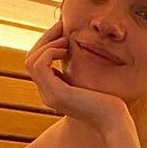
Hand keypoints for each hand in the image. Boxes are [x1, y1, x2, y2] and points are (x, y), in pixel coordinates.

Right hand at [25, 18, 127, 132]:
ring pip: (31, 61)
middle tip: (62, 26)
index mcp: (53, 91)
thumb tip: (76, 46)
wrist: (115, 120)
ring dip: (48, 44)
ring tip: (66, 40)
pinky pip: (39, 65)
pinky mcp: (57, 93)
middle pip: (31, 59)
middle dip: (46, 39)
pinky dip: (50, 52)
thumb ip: (80, 69)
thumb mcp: (91, 80)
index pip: (38, 63)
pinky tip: (66, 49)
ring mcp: (50, 95)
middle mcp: (47, 94)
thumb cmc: (109, 100)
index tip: (64, 31)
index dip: (48, 44)